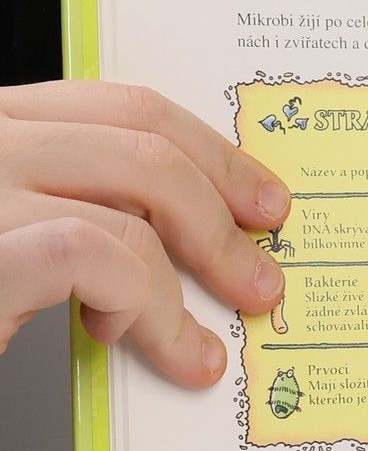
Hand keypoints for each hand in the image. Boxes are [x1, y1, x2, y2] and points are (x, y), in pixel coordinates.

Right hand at [0, 82, 288, 385]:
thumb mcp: (9, 235)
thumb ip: (72, 207)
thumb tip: (192, 233)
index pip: (120, 106)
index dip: (207, 152)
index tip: (257, 200)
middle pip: (145, 144)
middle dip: (224, 214)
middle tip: (259, 277)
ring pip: (137, 200)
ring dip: (189, 280)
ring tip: (195, 344)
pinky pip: (99, 255)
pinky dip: (136, 303)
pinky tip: (121, 339)